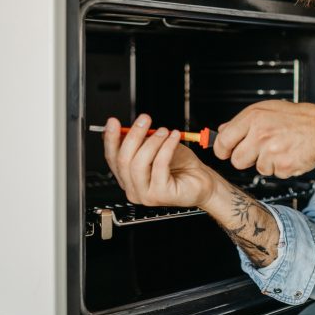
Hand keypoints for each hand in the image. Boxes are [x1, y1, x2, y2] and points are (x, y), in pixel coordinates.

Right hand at [103, 114, 217, 207]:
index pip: (112, 158)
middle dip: (133, 135)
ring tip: (164, 131)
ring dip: (152, 142)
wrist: (203, 182)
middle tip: (144, 120)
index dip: (111, 139)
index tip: (113, 122)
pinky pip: (159, 165)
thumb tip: (125, 128)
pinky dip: (166, 147)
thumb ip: (140, 142)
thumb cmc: (183, 167)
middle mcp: (134, 188)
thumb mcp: (158, 148)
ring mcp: (145, 195)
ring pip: (138, 164)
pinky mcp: (160, 195)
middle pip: (123, 160)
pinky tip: (173, 138)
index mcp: (128, 178)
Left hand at [213, 100, 314, 177]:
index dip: (222, 149)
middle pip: (237, 160)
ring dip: (267, 163)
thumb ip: (243, 121)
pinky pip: (274, 173)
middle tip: (259, 151)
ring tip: (280, 149)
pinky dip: (281, 168)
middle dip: (245, 159)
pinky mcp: (283, 165)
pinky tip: (288, 154)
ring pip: (257, 168)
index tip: (225, 152)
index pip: (223, 140)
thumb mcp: (266, 110)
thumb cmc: (297, 118)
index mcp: (253, 117)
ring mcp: (272, 151)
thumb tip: (222, 129)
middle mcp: (261, 133)